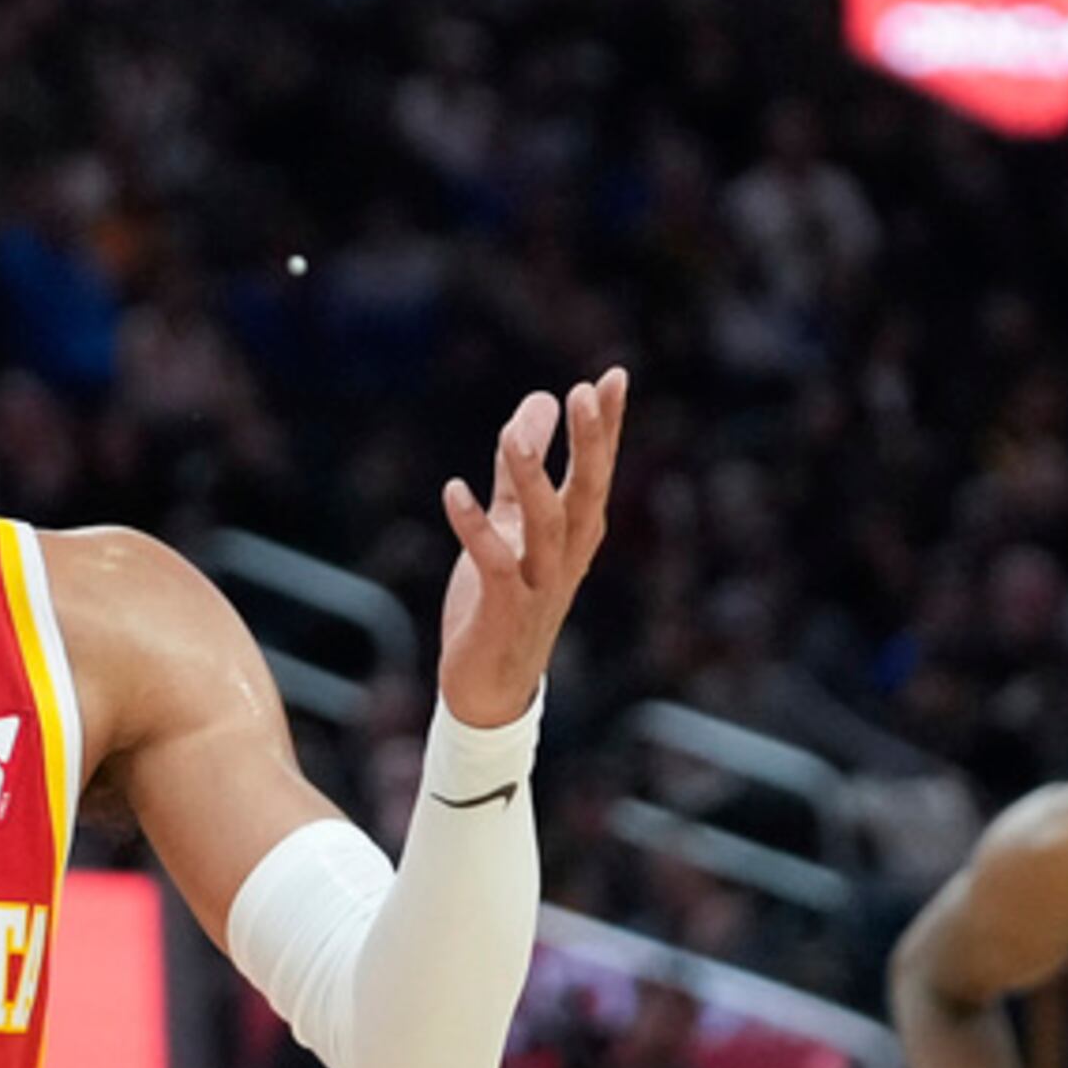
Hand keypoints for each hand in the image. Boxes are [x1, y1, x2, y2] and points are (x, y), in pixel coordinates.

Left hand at [436, 370, 625, 729]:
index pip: (596, 473)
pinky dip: (474, 528)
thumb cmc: (502, 602)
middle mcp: (566, 558)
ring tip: (512, 433)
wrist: (488, 690)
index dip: (606, 428)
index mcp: (574, 537)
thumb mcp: (512, 526)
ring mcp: (538, 587)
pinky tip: (454, 491)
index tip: (613, 377)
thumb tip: (539, 402)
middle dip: (589, 445)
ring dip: (530, 479)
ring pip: (545, 526)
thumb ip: (520, 468)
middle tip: (585, 392)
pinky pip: (493, 564)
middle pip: (586, 494)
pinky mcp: (503, 611)